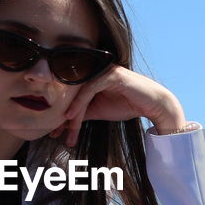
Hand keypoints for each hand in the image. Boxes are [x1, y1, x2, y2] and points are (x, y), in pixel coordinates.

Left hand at [53, 65, 185, 147]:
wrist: (152, 105)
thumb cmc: (127, 105)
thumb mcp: (98, 111)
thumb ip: (82, 112)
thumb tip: (63, 121)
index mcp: (90, 76)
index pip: (71, 95)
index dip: (60, 114)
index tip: (53, 132)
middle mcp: (94, 70)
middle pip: (72, 93)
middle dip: (61, 114)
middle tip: (52, 133)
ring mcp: (102, 70)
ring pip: (79, 92)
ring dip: (71, 112)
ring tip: (64, 128)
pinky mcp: (110, 74)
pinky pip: (89, 89)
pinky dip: (79, 103)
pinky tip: (71, 116)